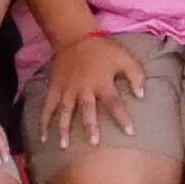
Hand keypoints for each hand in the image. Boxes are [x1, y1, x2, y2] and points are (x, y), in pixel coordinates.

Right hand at [38, 32, 148, 147]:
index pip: (114, 103)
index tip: (130, 132)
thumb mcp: (125, 58)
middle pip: (88, 111)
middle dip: (91, 127)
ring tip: (64, 146)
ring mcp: (66, 90)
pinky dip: (43, 123)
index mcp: (101, 82)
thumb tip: (141, 96)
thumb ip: (136, 76)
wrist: (75, 37)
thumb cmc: (103, 51)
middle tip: (94, 143)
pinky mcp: (54, 89)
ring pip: (65, 112)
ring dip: (64, 129)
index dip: (123, 118)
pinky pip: (47, 108)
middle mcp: (83, 89)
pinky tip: (43, 138)